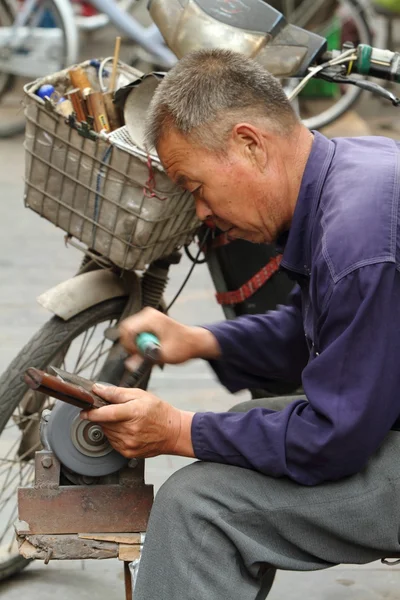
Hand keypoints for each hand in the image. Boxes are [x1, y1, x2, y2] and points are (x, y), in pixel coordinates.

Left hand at [80, 383, 194, 458]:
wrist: (173, 432)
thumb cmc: (158, 411)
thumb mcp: (139, 395)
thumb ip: (116, 392)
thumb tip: (98, 389)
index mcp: (133, 412)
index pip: (106, 414)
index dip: (92, 413)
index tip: (84, 411)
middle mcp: (130, 430)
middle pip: (104, 423)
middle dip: (103, 415)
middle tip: (113, 410)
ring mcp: (129, 443)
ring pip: (107, 432)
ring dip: (109, 425)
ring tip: (124, 419)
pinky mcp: (128, 452)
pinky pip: (112, 441)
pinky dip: (115, 434)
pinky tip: (126, 429)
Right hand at [119, 307, 220, 366]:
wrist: (193, 341)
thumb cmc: (183, 346)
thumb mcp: (164, 355)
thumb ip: (145, 359)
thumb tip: (128, 365)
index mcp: (151, 319)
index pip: (127, 329)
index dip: (129, 345)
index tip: (137, 354)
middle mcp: (147, 314)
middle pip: (125, 330)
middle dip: (131, 345)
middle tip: (141, 355)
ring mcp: (146, 316)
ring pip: (128, 332)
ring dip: (135, 344)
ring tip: (149, 351)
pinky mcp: (147, 321)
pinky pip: (134, 332)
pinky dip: (139, 342)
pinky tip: (150, 347)